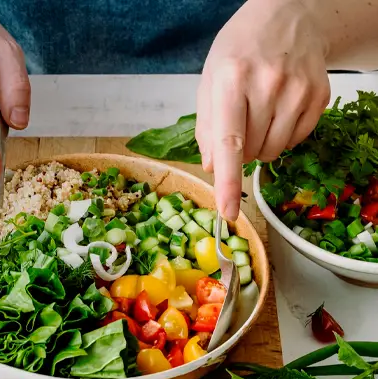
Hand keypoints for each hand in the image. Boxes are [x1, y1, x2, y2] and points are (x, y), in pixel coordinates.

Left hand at [196, 0, 330, 220]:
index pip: (228, 141)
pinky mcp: (320, 96)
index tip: (227, 211)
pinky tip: (278, 112)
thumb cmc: (240, 50)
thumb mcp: (210, 79)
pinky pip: (296, 141)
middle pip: (251, 151)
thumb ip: (206, 124)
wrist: (289, 18)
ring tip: (258, 114)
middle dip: (240, 149)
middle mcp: (268, 85)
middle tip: (240, 121)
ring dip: (261, 146)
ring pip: (274, 152)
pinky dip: (282, 137)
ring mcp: (298, 90)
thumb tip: (212, 166)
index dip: (227, 181)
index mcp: (232, 79)